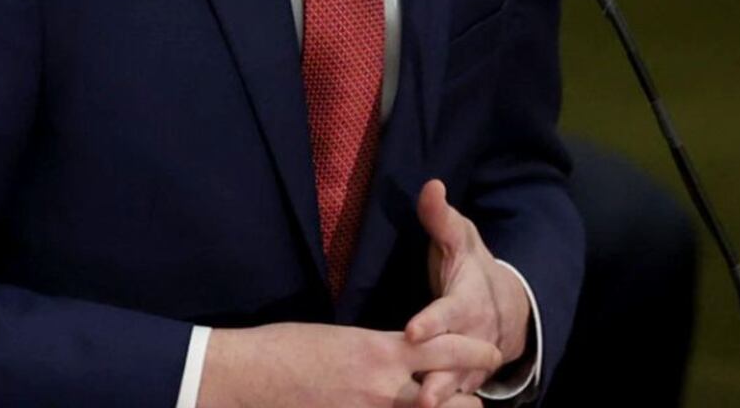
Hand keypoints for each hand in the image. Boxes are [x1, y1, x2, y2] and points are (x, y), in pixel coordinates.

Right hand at [198, 321, 501, 407]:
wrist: (249, 376)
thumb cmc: (286, 349)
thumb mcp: (339, 339)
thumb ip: (374, 351)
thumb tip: (395, 357)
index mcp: (378, 349)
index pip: (442, 348)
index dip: (473, 352)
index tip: (490, 352)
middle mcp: (381, 386)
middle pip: (448, 397)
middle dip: (470, 399)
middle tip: (481, 397)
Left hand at [403, 180, 530, 406]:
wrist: (511, 306)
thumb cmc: (472, 268)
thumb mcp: (460, 239)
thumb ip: (440, 217)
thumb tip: (430, 185)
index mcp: (468, 301)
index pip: (449, 313)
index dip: (432, 322)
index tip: (412, 330)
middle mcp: (474, 336)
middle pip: (458, 359)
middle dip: (442, 378)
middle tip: (424, 396)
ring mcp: (474, 363)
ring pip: (460, 385)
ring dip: (445, 401)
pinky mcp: (468, 380)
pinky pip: (458, 399)